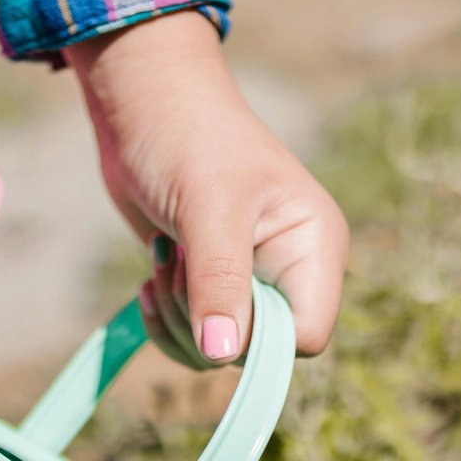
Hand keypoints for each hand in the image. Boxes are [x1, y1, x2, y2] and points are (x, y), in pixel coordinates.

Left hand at [64, 12, 347, 367]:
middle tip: (172, 266)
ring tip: (161, 260)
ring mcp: (251, 280)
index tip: (212, 308)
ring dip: (177, 319)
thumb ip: (220, 282)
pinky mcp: (212, 285)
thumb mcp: (208, 209)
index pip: (305, 337)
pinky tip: (151, 277)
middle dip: (202, 324)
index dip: (257, 340)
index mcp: (315, 248)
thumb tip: (221, 354)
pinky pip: (193, 338)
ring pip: (218, 350)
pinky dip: (165, 319)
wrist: (145, 105)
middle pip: (256, 350)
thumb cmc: (189, 137)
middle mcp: (291, 270)